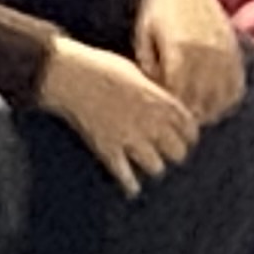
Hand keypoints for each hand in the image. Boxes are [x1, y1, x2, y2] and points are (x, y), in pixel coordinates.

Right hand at [39, 34, 202, 195]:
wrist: (62, 71)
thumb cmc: (96, 65)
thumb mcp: (134, 71)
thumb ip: (153, 91)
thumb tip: (164, 103)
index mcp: (159, 101)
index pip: (190, 129)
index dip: (188, 135)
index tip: (183, 136)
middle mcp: (150, 122)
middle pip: (178, 152)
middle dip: (173, 152)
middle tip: (165, 150)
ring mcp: (129, 137)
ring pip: (156, 167)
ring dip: (152, 166)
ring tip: (147, 163)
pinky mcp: (107, 148)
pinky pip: (124, 175)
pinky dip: (129, 184)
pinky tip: (132, 189)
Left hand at [137, 0, 250, 127]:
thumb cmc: (156, 9)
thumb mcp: (143, 33)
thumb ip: (148, 63)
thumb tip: (156, 93)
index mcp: (179, 50)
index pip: (177, 95)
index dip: (169, 110)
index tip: (161, 118)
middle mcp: (205, 55)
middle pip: (200, 101)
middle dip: (187, 115)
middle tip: (176, 124)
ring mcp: (223, 54)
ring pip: (221, 99)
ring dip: (209, 111)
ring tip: (194, 117)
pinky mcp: (234, 52)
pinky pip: (236, 87)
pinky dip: (226, 101)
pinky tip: (213, 105)